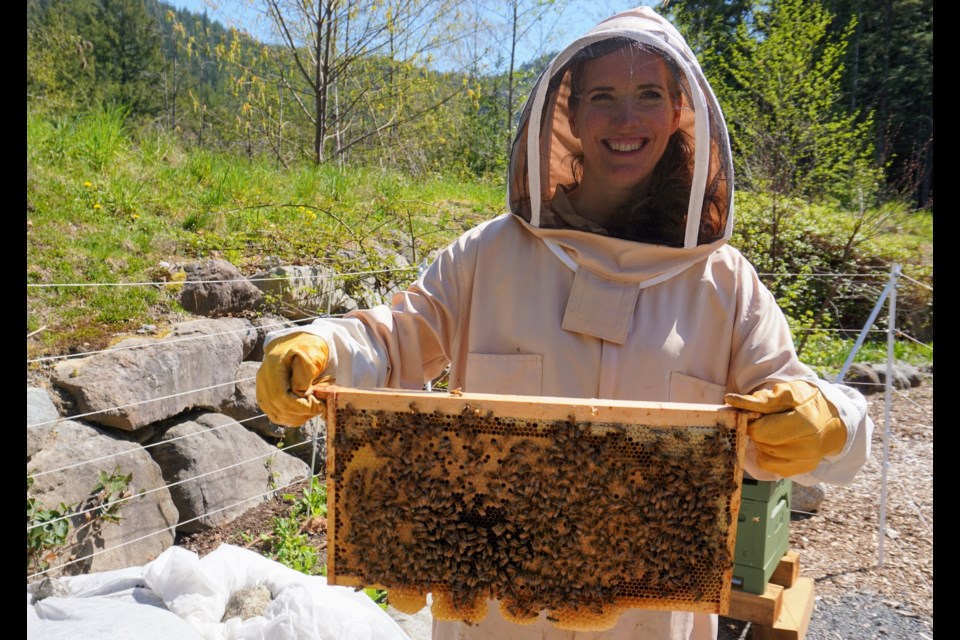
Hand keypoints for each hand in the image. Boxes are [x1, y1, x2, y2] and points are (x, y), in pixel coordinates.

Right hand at [256, 333, 332, 426]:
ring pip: (276, 415)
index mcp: (273, 365)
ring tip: (314, 408)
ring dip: (298, 417)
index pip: (280, 395)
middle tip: (319, 407)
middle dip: (302, 412)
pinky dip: (292, 418)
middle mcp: (263, 377)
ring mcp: (262, 388)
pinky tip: (305, 411)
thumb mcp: (313, 354)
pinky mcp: (266, 396)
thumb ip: (305, 373)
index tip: (318, 405)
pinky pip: (276, 415)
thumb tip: (300, 393)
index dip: (299, 406)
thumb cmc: (310, 347)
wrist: (301, 343)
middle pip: (278, 407)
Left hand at [724, 380, 845, 476]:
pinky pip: (770, 466)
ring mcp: (805, 461)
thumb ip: (759, 399)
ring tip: (773, 432)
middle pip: (761, 443)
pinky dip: (768, 455)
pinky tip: (777, 444)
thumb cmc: (807, 402)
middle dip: (757, 432)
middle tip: (766, 422)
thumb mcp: (787, 392)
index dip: (752, 421)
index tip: (757, 414)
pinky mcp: (801, 470)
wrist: (834, 420)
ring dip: (762, 444)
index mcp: (804, 423)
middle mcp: (807, 446)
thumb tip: (730, 400)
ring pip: (763, 457)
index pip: (760, 430)